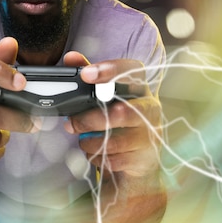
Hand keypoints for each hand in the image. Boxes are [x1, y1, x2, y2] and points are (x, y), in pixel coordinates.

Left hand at [62, 52, 162, 177]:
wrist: (136, 164)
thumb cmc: (118, 126)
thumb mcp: (103, 100)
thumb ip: (89, 78)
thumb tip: (70, 57)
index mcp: (140, 89)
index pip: (133, 71)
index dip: (110, 70)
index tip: (86, 74)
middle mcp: (150, 109)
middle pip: (122, 111)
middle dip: (90, 119)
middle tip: (71, 123)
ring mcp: (151, 135)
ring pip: (115, 140)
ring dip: (90, 142)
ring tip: (84, 141)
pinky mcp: (145, 158)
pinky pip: (115, 159)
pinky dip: (98, 157)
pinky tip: (97, 154)